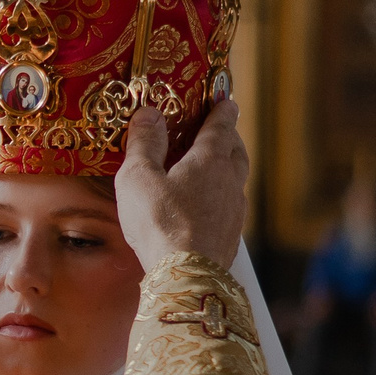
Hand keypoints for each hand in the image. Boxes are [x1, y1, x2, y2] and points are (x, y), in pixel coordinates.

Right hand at [115, 100, 248, 272]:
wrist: (186, 274)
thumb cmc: (160, 223)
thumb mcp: (138, 177)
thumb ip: (144, 144)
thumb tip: (148, 114)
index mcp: (210, 160)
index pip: (221, 126)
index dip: (222, 110)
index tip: (225, 99)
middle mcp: (230, 181)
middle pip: (236, 151)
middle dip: (229, 137)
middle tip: (222, 131)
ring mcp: (234, 210)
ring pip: (237, 180)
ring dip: (228, 170)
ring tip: (214, 169)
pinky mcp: (231, 236)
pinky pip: (230, 208)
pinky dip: (222, 199)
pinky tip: (209, 208)